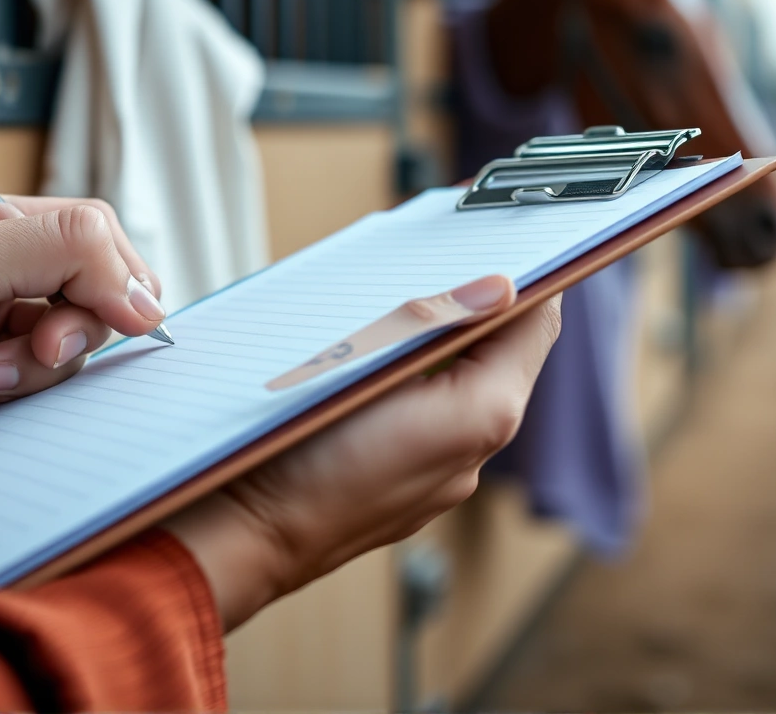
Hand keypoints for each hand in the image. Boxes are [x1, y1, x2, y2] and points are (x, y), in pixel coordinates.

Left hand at [0, 185, 169, 508]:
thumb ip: (39, 252)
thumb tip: (136, 286)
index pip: (82, 228)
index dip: (112, 272)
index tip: (126, 318)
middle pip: (87, 286)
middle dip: (76, 322)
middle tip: (39, 350)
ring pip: (70, 342)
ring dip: (39, 366)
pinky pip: (44, 389)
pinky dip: (25, 396)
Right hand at [164, 276, 561, 629]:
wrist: (238, 539)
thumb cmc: (292, 459)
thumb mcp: (368, 368)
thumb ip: (441, 322)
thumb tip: (499, 286)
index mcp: (482, 415)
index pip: (536, 324)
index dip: (530, 273)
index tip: (508, 236)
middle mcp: (472, 453)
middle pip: (499, 355)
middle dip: (479, 307)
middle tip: (445, 262)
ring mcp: (439, 476)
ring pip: (462, 387)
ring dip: (443, 347)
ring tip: (399, 310)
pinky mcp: (406, 489)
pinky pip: (430, 421)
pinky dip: (416, 387)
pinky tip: (372, 367)